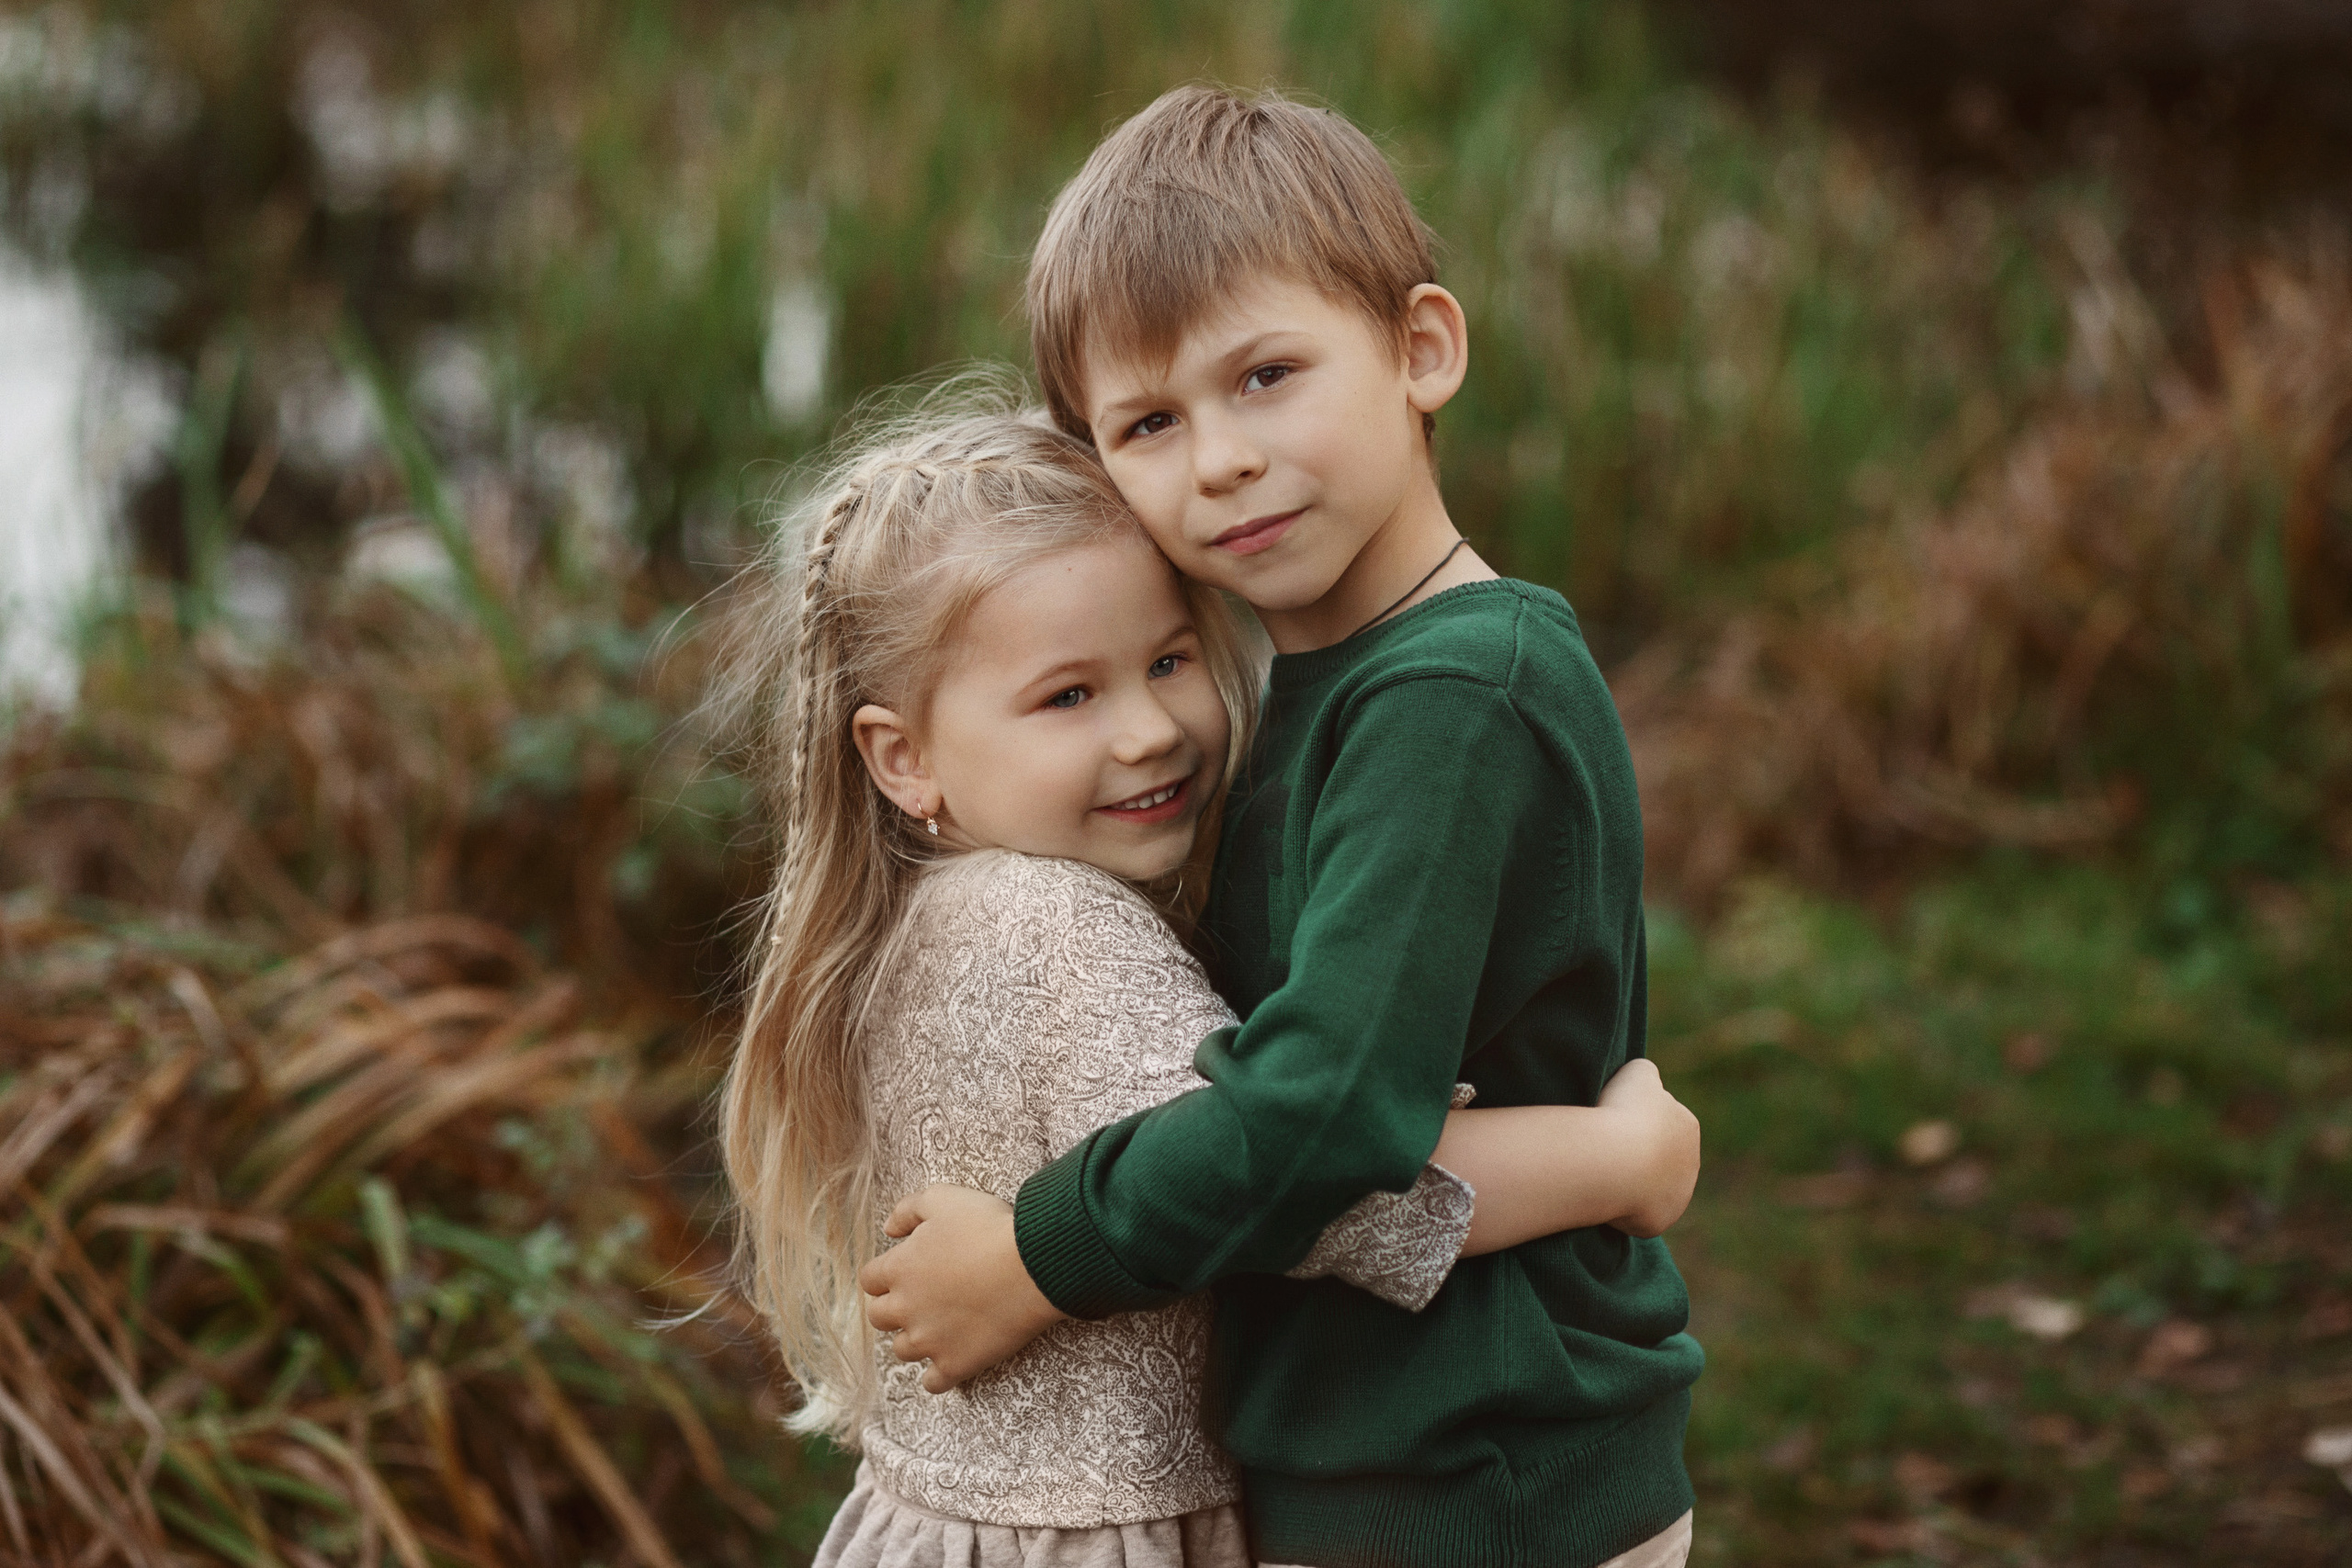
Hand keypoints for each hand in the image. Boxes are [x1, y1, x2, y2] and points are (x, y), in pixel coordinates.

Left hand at [858, 1185, 1068, 1392]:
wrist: (1031, 1266)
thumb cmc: (988, 1227)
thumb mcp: (943, 1198)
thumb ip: (907, 1209)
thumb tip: (889, 1229)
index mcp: (899, 1269)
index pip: (870, 1280)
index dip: (886, 1275)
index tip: (905, 1271)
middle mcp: (905, 1308)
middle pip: (879, 1317)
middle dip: (894, 1308)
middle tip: (920, 1299)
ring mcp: (929, 1341)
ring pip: (902, 1350)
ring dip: (914, 1339)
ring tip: (938, 1329)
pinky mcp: (956, 1364)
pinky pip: (932, 1383)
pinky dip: (937, 1376)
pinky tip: (950, 1362)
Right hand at [1596, 1058, 1700, 1236]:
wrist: (1615, 1159)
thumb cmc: (1622, 1112)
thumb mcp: (1637, 1073)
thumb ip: (1646, 1075)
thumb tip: (1646, 1082)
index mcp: (1687, 1125)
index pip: (1660, 1123)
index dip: (1633, 1122)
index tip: (1611, 1122)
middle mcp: (1690, 1163)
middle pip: (1658, 1158)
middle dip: (1636, 1155)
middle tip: (1604, 1149)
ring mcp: (1677, 1196)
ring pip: (1650, 1187)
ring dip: (1630, 1182)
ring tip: (1601, 1172)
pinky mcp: (1660, 1221)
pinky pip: (1637, 1214)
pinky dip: (1622, 1207)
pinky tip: (1603, 1193)